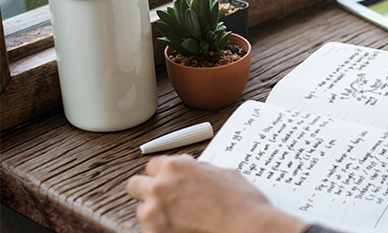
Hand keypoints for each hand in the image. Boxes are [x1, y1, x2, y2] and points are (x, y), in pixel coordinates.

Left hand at [126, 154, 308, 232]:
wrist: (248, 230)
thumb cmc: (242, 204)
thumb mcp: (224, 174)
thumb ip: (199, 170)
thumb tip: (191, 169)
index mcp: (176, 167)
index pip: (152, 165)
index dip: (163, 174)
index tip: (169, 181)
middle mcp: (160, 187)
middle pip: (135, 185)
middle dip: (148, 191)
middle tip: (166, 200)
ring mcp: (154, 214)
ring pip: (142, 212)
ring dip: (156, 215)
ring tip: (182, 220)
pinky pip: (150, 231)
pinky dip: (163, 231)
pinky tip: (184, 230)